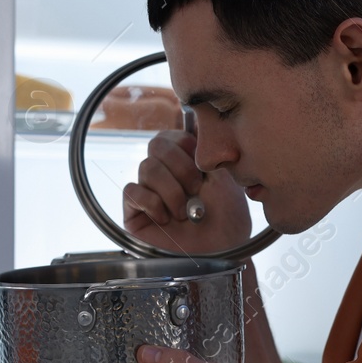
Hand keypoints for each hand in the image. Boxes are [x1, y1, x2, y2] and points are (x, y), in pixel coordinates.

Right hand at [123, 129, 251, 255]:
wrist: (223, 251)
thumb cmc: (229, 219)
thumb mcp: (225, 174)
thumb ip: (207, 145)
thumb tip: (191, 112)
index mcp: (186, 163)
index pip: (171, 135)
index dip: (186, 147)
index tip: (202, 168)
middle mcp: (165, 175)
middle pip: (156, 144)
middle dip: (181, 167)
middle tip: (196, 190)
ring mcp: (149, 193)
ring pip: (147, 168)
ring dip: (172, 191)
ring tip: (185, 212)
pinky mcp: (134, 213)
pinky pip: (132, 191)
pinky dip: (153, 204)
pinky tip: (167, 219)